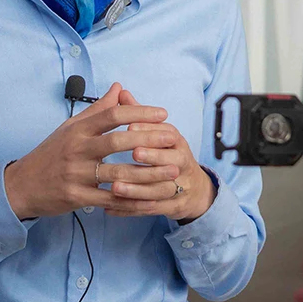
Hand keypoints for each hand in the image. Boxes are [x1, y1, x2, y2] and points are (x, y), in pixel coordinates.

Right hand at [3, 83, 183, 219]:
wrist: (22, 185)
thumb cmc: (51, 153)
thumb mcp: (71, 127)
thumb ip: (98, 109)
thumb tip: (119, 87)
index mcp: (78, 130)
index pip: (112, 115)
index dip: (139, 112)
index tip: (162, 114)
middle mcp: (76, 149)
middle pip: (118, 141)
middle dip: (149, 139)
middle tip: (173, 138)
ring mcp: (75, 174)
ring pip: (118, 173)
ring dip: (148, 173)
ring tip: (172, 171)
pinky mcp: (75, 196)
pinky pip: (109, 198)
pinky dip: (131, 198)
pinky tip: (151, 197)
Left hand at [104, 90, 214, 222]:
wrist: (193, 189)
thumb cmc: (168, 154)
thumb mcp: (157, 133)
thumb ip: (138, 114)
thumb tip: (120, 91)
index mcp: (177, 142)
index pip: (168, 133)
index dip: (150, 129)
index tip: (130, 126)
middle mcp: (182, 162)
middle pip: (171, 160)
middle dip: (152, 156)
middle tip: (132, 153)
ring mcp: (179, 186)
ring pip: (159, 188)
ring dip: (137, 189)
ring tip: (114, 187)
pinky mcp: (173, 206)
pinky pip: (151, 209)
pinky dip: (130, 210)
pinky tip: (109, 208)